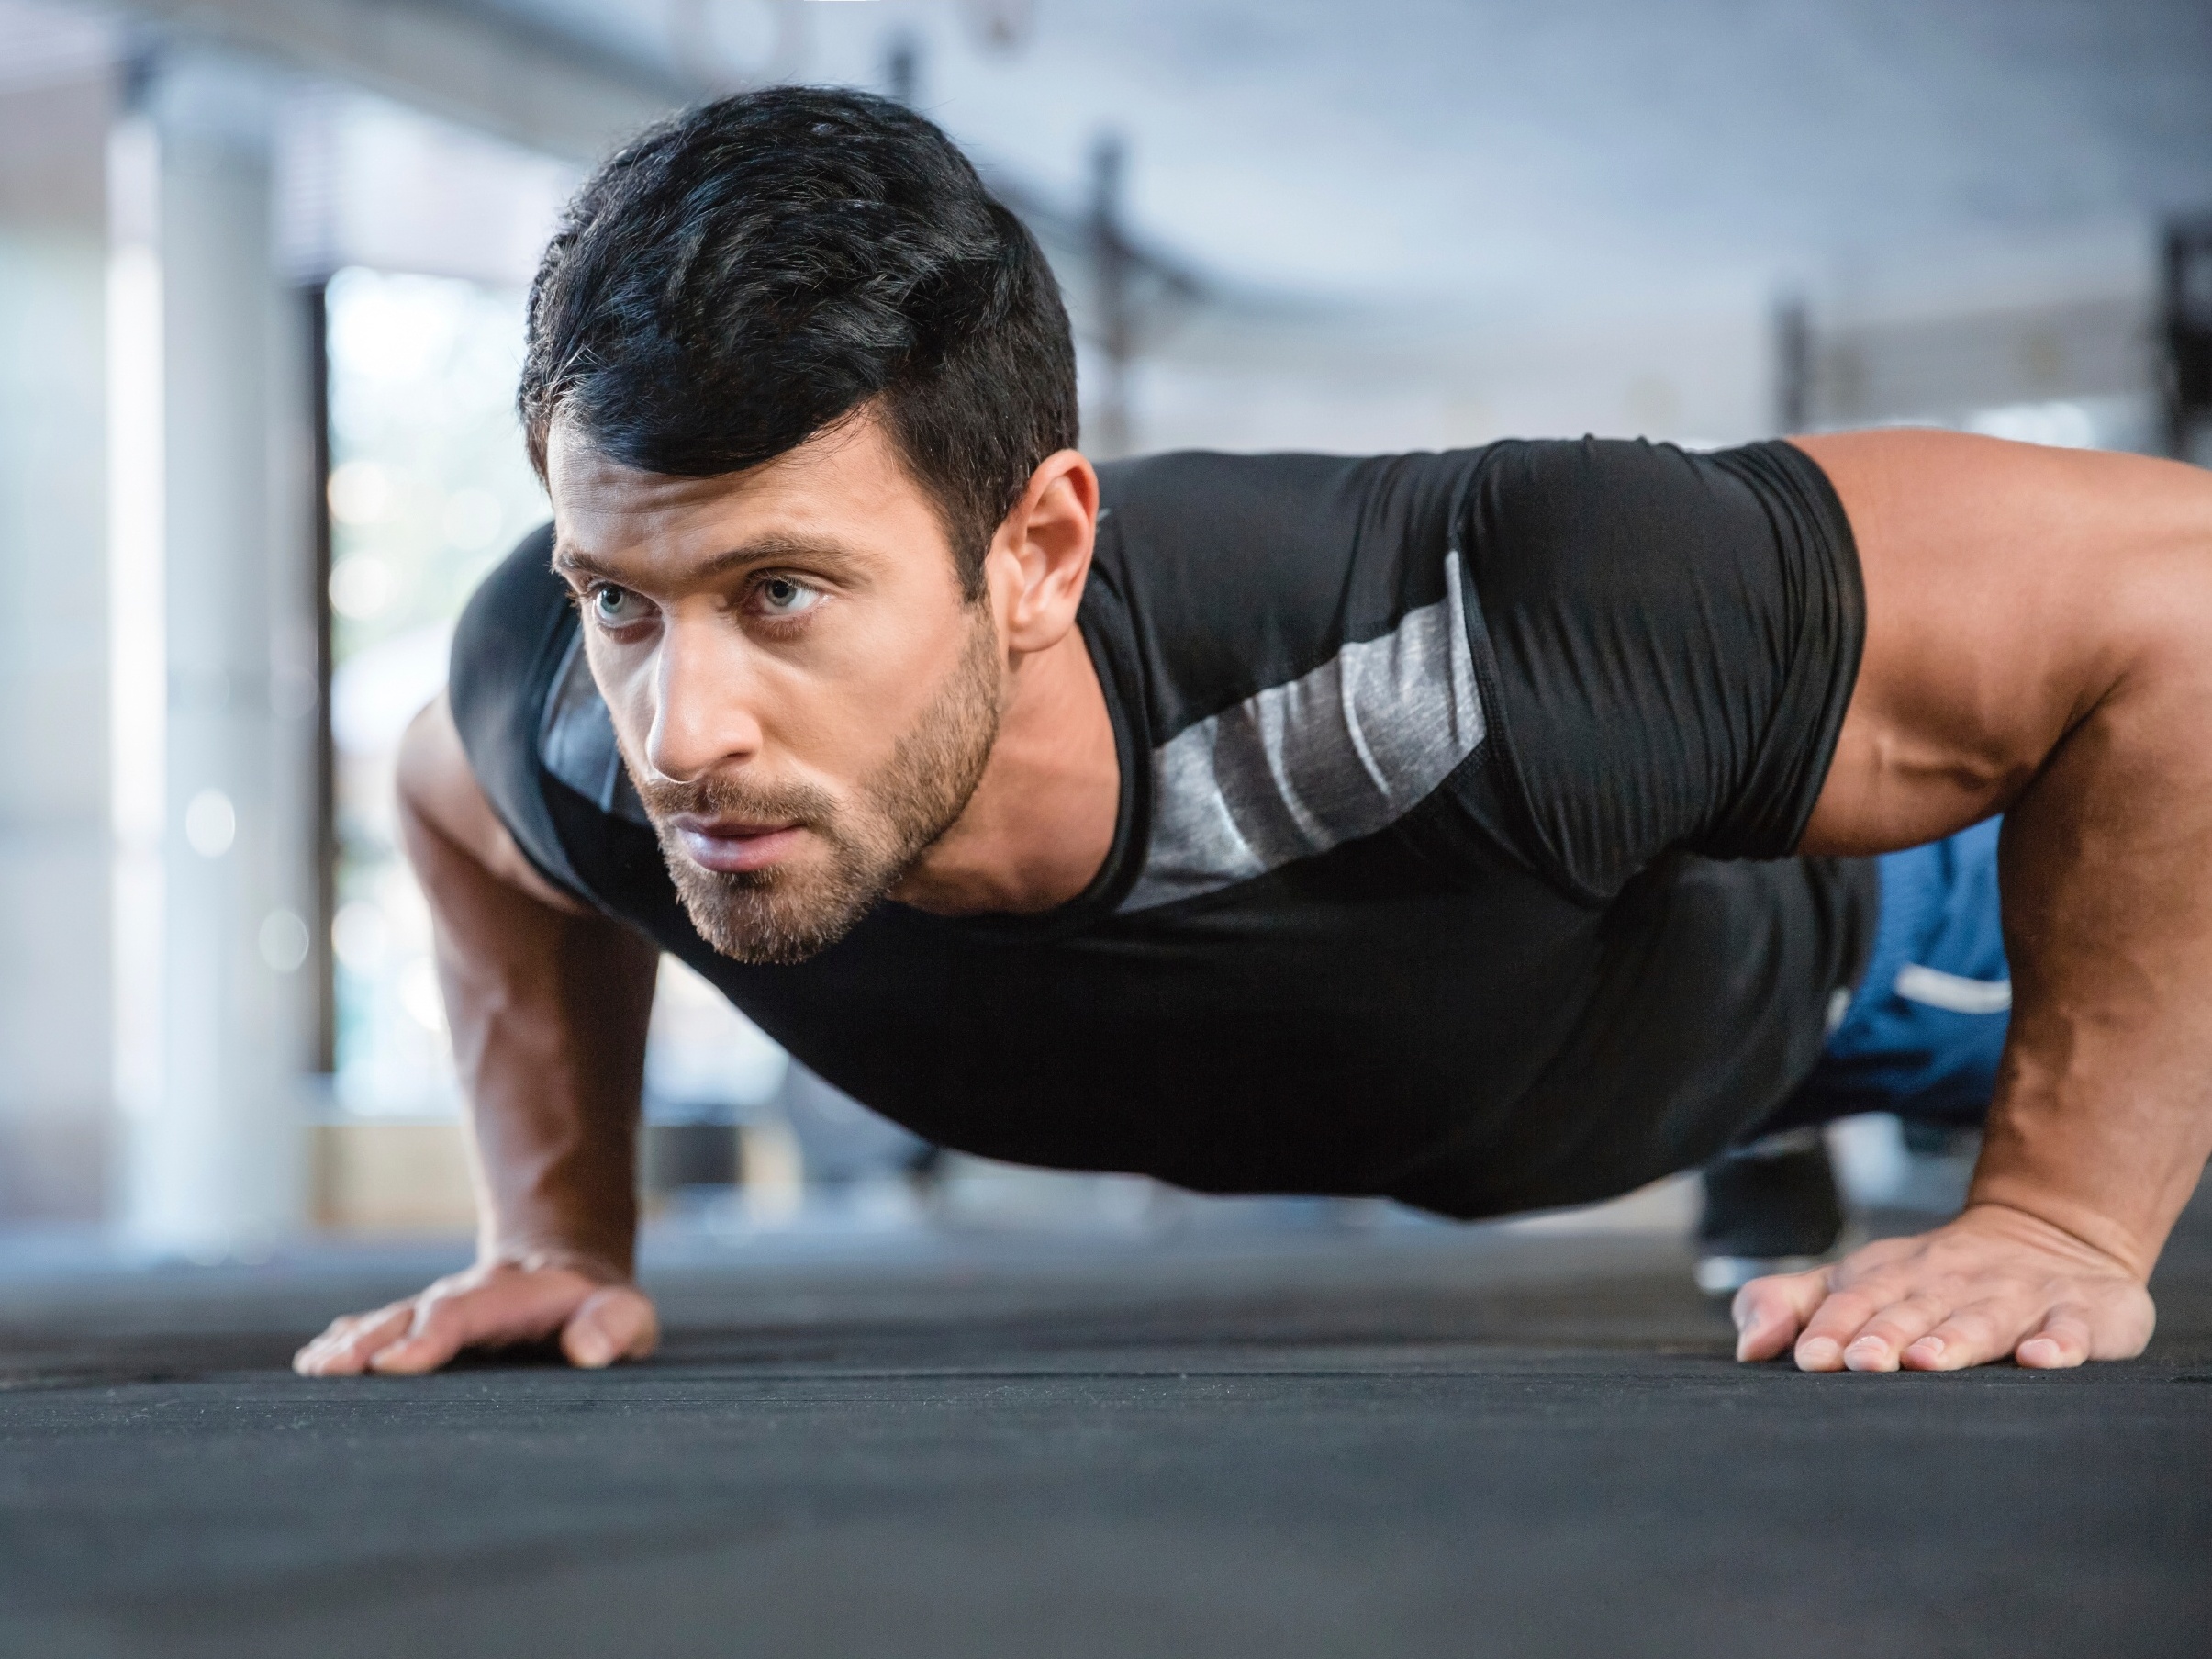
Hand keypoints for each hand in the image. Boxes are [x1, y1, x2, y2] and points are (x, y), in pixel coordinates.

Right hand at [292, 1256, 658, 1377]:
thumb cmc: (601, 1307)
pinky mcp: (422, 1327)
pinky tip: (314, 1363)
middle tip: (328, 1370)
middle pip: (407, 1316)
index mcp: (507, 1298)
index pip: (461, 1315)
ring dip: (348, 1344)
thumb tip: (588, 1351)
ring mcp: (436, 1311)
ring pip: (385, 1322)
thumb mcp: (626, 1313)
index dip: (428, 1337)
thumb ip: (613, 1325)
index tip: (393, 1365)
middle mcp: (461, 1300)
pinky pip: (379, 1329)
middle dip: (368, 1342)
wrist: (570, 1272)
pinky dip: (346, 1341)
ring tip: (312, 1369)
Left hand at [1731, 1202, 2154, 1371]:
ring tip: (1929, 1360)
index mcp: (1892, 1276)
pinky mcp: (2081, 1310)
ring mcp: (2018, 1295)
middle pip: (1914, 1310)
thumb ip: (1792, 1305)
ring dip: (1956, 1338)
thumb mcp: (1857, 1281)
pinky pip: (2073, 1326)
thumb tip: (1747, 1349)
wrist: (2049, 1233)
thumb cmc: (1928, 1279)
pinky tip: (2042, 1357)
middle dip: (1884, 1335)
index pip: (1854, 1301)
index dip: (1831, 1328)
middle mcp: (1952, 1282)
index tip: (1809, 1359)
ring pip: (1983, 1318)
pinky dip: (2062, 1340)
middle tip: (1860, 1362)